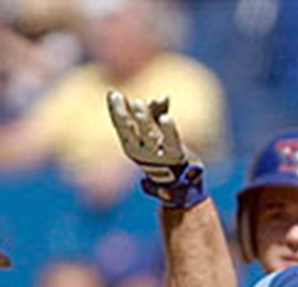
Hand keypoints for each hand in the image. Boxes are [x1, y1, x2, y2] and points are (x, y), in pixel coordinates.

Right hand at [107, 90, 205, 206]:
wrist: (183, 181)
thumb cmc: (165, 150)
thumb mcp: (156, 128)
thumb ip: (156, 111)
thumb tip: (164, 97)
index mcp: (133, 146)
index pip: (121, 128)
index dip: (116, 111)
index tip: (113, 93)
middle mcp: (143, 154)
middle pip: (131, 133)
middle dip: (125, 117)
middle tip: (121, 98)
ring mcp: (159, 157)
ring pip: (149, 137)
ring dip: (143, 121)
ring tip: (138, 103)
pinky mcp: (176, 156)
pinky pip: (171, 142)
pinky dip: (168, 131)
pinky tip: (166, 117)